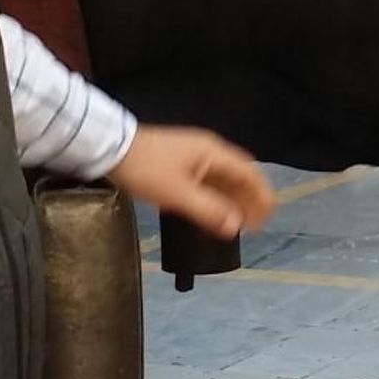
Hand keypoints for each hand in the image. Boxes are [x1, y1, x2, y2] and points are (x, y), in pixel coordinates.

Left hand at [109, 126, 275, 237]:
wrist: (111, 150)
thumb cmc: (146, 170)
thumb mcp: (178, 194)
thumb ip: (209, 211)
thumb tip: (236, 228)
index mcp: (214, 153)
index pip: (250, 173)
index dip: (261, 196)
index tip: (266, 219)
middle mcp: (210, 152)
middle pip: (239, 176)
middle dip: (250, 201)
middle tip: (253, 227)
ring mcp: (195, 157)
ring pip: (223, 180)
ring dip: (233, 201)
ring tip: (236, 225)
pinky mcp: (181, 164)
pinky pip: (208, 182)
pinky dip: (216, 198)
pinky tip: (212, 214)